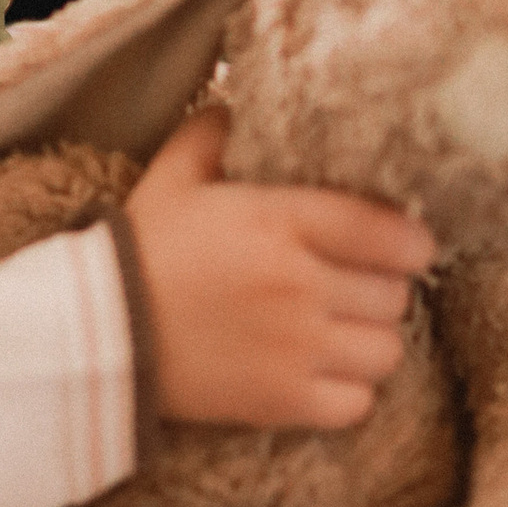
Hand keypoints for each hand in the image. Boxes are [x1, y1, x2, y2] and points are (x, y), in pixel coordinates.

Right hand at [127, 113, 433, 428]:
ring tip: (345, 330)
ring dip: (371, 339)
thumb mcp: (173, 176)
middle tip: (358, 285)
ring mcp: (296, 350)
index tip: (408, 244)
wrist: (95, 335)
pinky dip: (351, 391)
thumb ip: (214, 133)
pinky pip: (358, 402)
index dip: (412, 241)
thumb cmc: (140, 251)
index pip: (390, 233)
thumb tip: (240, 104)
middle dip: (382, 288)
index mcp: (282, 223)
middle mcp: (300, 287)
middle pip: (393, 294)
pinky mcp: (283, 402)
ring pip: (386, 350)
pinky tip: (326, 372)